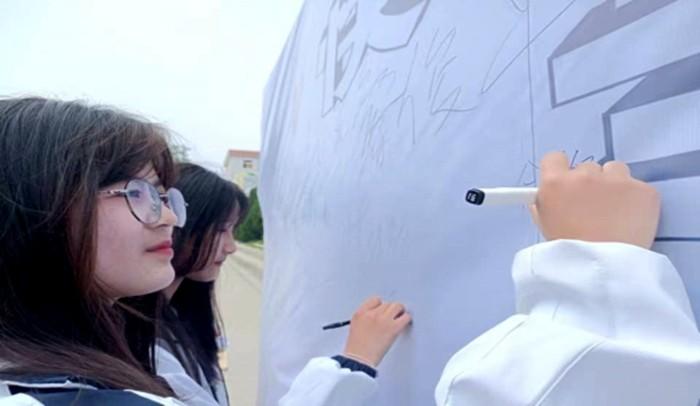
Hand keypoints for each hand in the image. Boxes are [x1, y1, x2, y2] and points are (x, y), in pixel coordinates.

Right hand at [342, 296, 411, 367]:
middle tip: (393, 315)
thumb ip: (365, 318)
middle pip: (387, 303)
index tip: (384, 310)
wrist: (359, 360)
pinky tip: (405, 323)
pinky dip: (407, 319)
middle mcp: (372, 313)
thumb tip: (377, 317)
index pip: (375, 300)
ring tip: (400, 317)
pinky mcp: (393, 327)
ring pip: (397, 306)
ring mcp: (383, 319)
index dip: (381, 306)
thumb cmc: (356, 349)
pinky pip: (405, 317)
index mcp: (361, 313)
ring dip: (400, 311)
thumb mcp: (355, 327)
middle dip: (390, 309)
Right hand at [530, 152, 660, 248]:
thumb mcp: (545, 226)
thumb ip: (544, 203)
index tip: (567, 183)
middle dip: (590, 183)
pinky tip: (631, 220)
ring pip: (615, 171)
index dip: (561, 170)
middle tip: (592, 208)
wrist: (603, 270)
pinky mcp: (644, 191)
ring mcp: (617, 180)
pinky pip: (639, 188)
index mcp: (555, 183)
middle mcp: (585, 175)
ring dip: (614, 185)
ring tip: (614, 212)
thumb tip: (545, 195)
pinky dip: (636, 201)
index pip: (554, 158)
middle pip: (588, 167)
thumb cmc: (568, 252)